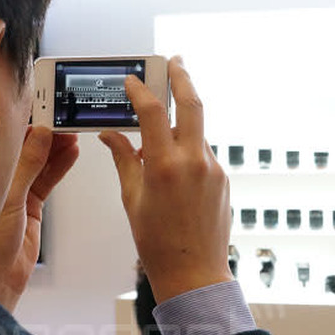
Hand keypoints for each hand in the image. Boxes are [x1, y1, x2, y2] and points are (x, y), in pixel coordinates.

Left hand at [0, 127, 78, 311]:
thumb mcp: (12, 198)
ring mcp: (19, 194)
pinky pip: (49, 181)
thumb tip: (41, 135)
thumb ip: (29, 166)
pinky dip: (61, 168)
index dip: (31, 126)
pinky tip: (71, 155)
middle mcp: (3, 182)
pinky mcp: (32, 208)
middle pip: (30, 151)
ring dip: (58, 150)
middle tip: (68, 122)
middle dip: (48, 136)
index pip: (13, 142)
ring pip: (42, 164)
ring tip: (75, 135)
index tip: (49, 114)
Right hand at [99, 57, 232, 302]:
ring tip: (160, 127)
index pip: (154, 112)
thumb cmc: (158, 243)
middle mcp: (195, 162)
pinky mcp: (223, 179)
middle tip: (174, 61)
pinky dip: (188, 148)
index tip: (132, 80)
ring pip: (197, 131)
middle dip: (183, 77)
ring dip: (181, 122)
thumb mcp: (132, 199)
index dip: (141, 91)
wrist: (194, 273)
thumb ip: (124, 160)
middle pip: (193, 104)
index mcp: (166, 167)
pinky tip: (173, 164)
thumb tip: (111, 135)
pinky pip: (203, 153)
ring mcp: (214, 170)